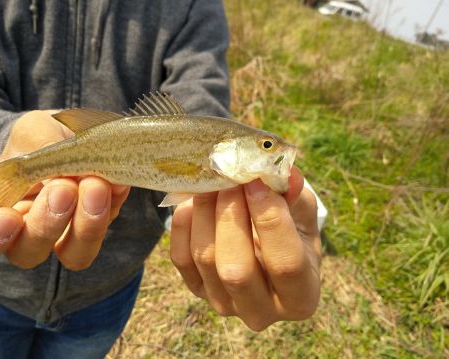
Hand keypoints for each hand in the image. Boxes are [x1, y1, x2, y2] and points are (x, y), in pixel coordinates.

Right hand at [0, 110, 129, 271]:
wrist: (70, 134)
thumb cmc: (37, 138)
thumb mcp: (32, 132)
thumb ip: (39, 148)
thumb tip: (64, 175)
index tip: (6, 218)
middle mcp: (27, 235)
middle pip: (28, 252)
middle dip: (47, 222)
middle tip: (62, 188)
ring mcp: (66, 235)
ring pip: (74, 254)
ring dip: (86, 222)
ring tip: (95, 186)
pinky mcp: (99, 224)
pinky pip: (108, 225)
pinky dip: (114, 202)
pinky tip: (116, 181)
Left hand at [170, 167, 320, 330]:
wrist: (268, 254)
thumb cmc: (293, 232)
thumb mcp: (302, 215)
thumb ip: (294, 196)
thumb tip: (285, 173)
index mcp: (301, 296)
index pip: (286, 264)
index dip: (271, 219)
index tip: (257, 181)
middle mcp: (261, 311)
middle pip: (236, 269)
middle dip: (230, 215)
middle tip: (230, 178)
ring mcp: (224, 303)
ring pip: (205, 259)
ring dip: (206, 212)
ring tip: (212, 181)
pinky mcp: (197, 290)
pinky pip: (181, 257)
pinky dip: (184, 223)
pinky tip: (195, 201)